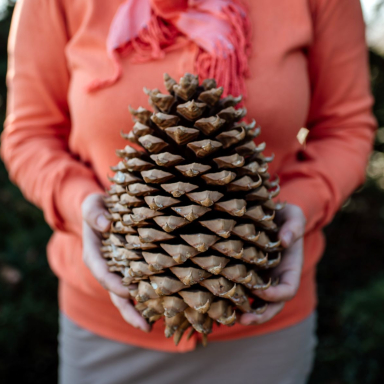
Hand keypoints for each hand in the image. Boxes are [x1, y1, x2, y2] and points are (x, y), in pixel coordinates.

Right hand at [81, 193, 149, 331]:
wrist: (105, 209)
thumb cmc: (98, 207)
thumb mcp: (92, 205)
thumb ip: (94, 213)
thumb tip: (105, 224)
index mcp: (94, 254)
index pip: (102, 272)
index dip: (114, 283)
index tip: (128, 291)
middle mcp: (106, 267)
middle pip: (115, 292)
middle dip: (128, 309)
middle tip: (143, 326)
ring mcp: (118, 269)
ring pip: (126, 293)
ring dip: (138, 310)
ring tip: (152, 327)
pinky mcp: (130, 267)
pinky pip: (137, 283)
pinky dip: (146, 295)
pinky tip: (162, 306)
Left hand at [240, 203, 305, 325]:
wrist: (271, 214)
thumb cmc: (285, 215)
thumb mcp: (294, 215)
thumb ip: (294, 226)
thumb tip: (285, 241)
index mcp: (290, 268)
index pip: (288, 289)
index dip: (275, 295)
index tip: (259, 291)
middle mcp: (276, 278)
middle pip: (272, 305)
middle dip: (259, 315)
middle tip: (243, 319)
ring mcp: (261, 278)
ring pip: (255, 303)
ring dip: (244, 313)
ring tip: (228, 317)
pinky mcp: (245, 273)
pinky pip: (241, 290)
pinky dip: (232, 298)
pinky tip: (217, 302)